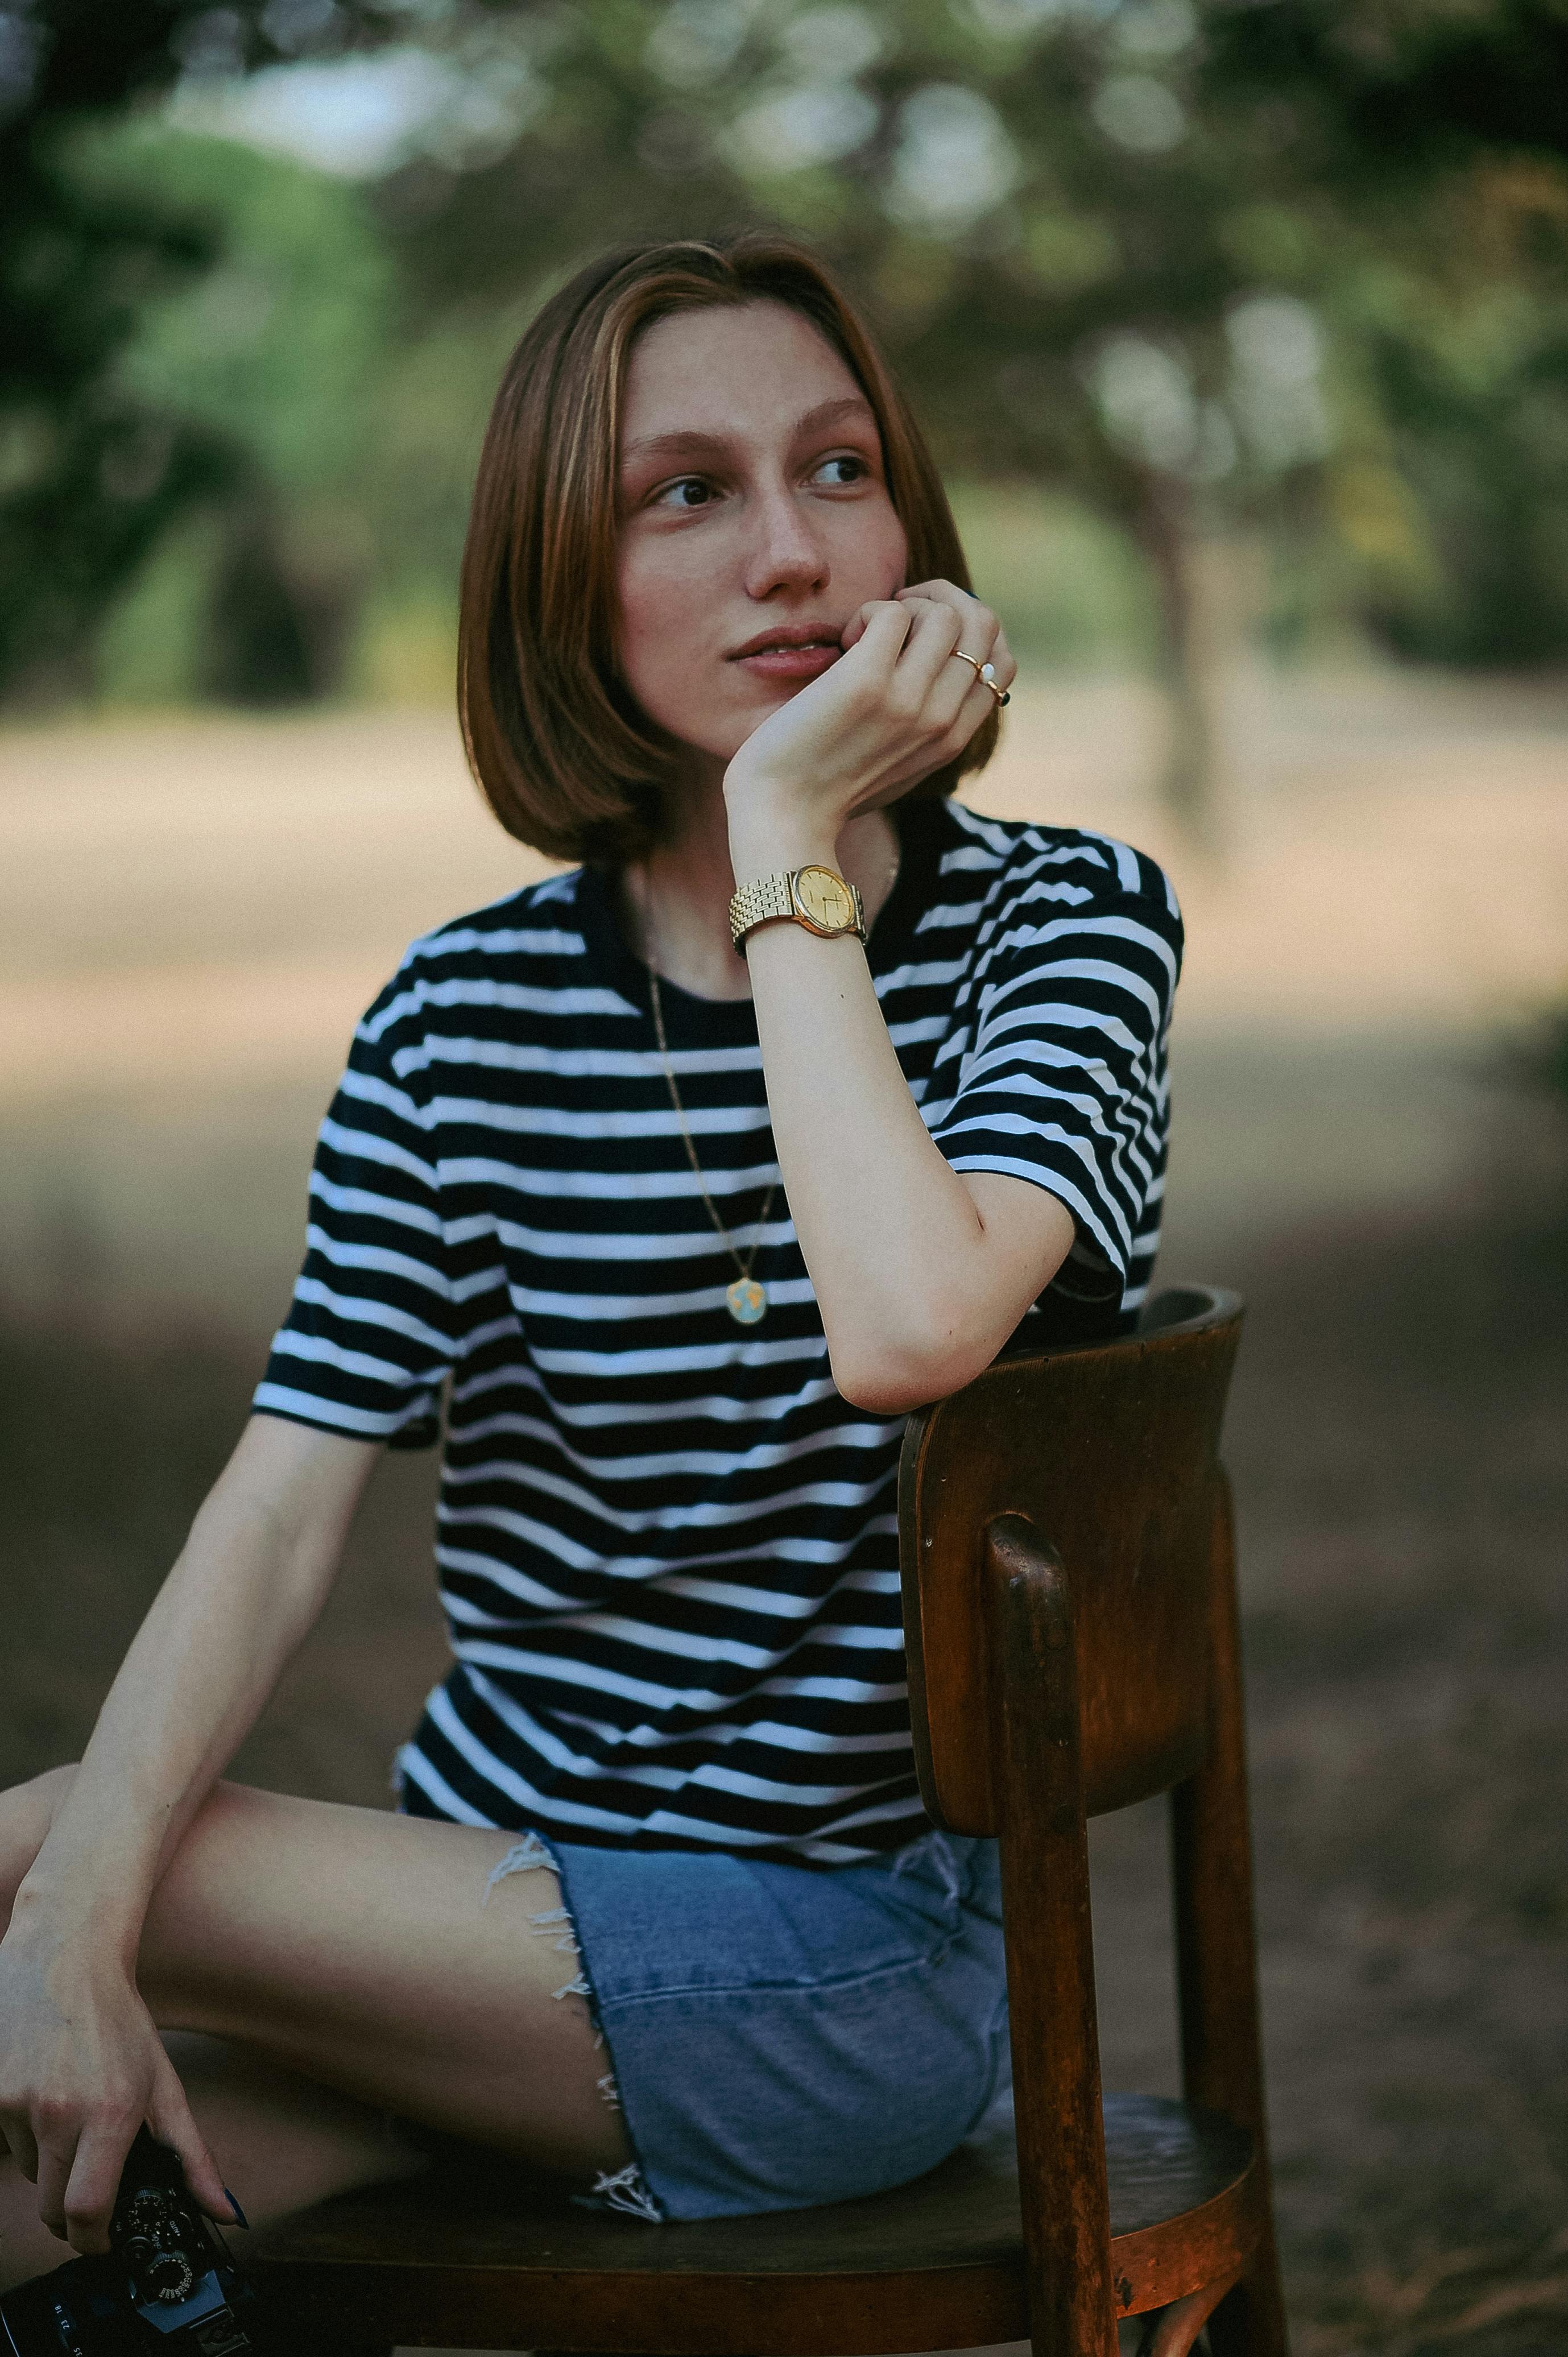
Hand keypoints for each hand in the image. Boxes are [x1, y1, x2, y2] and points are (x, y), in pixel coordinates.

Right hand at [0, 1920, 229, 2253]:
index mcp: (111, 2113)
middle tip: (96, 2179)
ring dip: (51, 2164)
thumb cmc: (117, 2021)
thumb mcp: (164, 2085)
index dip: (95, 2239)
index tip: (105, 2238)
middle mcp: (59, 2113)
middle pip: (54, 2207)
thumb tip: (225, 2213)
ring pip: (30, 2176)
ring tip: (72, 2113)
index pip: (87, 2213)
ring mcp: (17, 2103)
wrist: (64, 1958)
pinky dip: (25, 2138)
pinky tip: (45, 2096)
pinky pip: (6, 2145)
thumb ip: (193, 2157)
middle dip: (76, 2209)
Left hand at [723, 579, 1014, 847]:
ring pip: (943, 612)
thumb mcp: (899, 764)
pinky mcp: (867, 682)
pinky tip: (843, 644)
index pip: (1002, 661)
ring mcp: (909, 701)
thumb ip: (928, 726)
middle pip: (982, 623)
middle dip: (940, 598)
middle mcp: (942, 719)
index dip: (968, 628)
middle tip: (897, 613)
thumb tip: (939, 668)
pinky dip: (867, 613)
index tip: (925, 632)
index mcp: (954, 738)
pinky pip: (892, 612)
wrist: (782, 815)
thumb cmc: (827, 787)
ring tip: (865, 636)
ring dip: (902, 607)